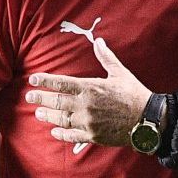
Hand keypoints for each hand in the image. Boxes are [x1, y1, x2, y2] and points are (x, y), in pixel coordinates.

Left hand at [24, 37, 151, 147]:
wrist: (147, 119)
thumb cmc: (134, 95)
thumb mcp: (120, 73)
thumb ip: (106, 58)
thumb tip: (98, 41)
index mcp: (91, 88)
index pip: (62, 83)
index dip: (45, 81)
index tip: (33, 80)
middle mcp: (86, 105)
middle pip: (57, 102)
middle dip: (41, 99)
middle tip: (30, 96)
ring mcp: (88, 122)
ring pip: (61, 119)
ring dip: (48, 116)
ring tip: (38, 113)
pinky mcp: (93, 136)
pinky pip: (72, 136)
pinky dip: (61, 134)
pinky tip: (54, 131)